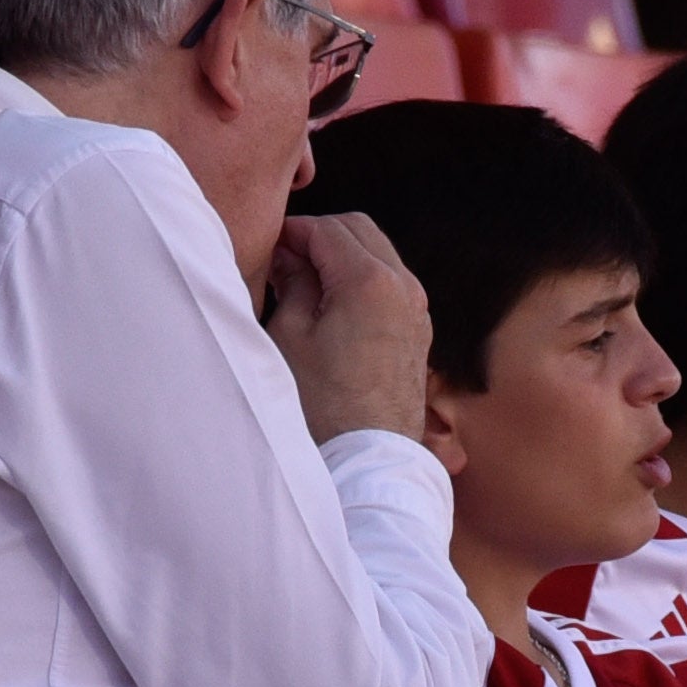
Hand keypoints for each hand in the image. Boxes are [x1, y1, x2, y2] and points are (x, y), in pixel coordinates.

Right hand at [263, 212, 433, 445]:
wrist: (367, 458)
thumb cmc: (321, 403)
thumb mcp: (289, 335)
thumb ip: (292, 282)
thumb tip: (290, 256)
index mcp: (371, 281)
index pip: (328, 228)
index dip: (293, 231)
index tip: (268, 243)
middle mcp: (404, 287)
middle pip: (359, 230)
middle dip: (320, 235)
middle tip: (284, 258)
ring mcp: (417, 309)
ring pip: (378, 254)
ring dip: (343, 256)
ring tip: (304, 283)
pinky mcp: (419, 331)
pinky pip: (391, 284)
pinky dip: (362, 280)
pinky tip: (331, 304)